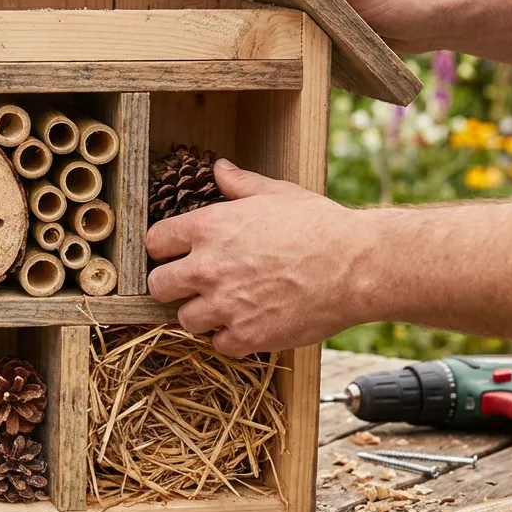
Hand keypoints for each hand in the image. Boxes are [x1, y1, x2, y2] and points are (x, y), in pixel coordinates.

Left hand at [146, 160, 375, 355]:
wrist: (357, 266)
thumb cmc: (319, 226)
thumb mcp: (276, 194)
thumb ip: (239, 184)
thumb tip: (219, 168)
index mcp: (209, 227)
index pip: (154, 242)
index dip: (165, 249)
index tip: (176, 254)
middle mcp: (208, 267)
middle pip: (159, 286)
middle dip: (173, 286)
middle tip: (195, 285)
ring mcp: (225, 305)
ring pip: (185, 319)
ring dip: (202, 314)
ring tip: (226, 305)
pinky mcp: (246, 336)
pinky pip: (218, 344)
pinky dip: (230, 338)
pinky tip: (248, 323)